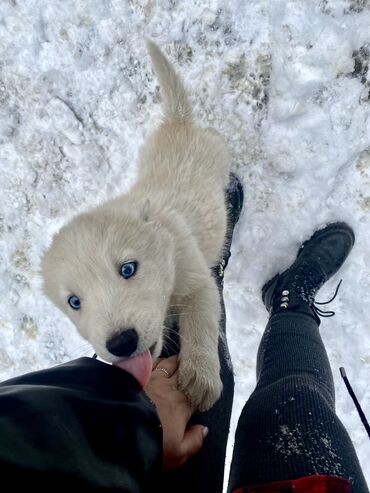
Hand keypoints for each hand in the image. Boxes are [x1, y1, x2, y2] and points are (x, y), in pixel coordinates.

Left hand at [144, 355, 207, 470]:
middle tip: (191, 368)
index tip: (201, 388)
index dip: (200, 389)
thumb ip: (194, 441)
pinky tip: (157, 361)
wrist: (119, 433)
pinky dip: (157, 360)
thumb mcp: (177, 454)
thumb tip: (204, 429)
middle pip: (184, 371)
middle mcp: (171, 387)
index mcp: (183, 405)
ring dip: (174, 362)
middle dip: (188, 369)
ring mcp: (153, 378)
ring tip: (176, 361)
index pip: (197, 392)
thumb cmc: (151, 444)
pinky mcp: (137, 374)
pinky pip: (152, 361)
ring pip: (169, 363)